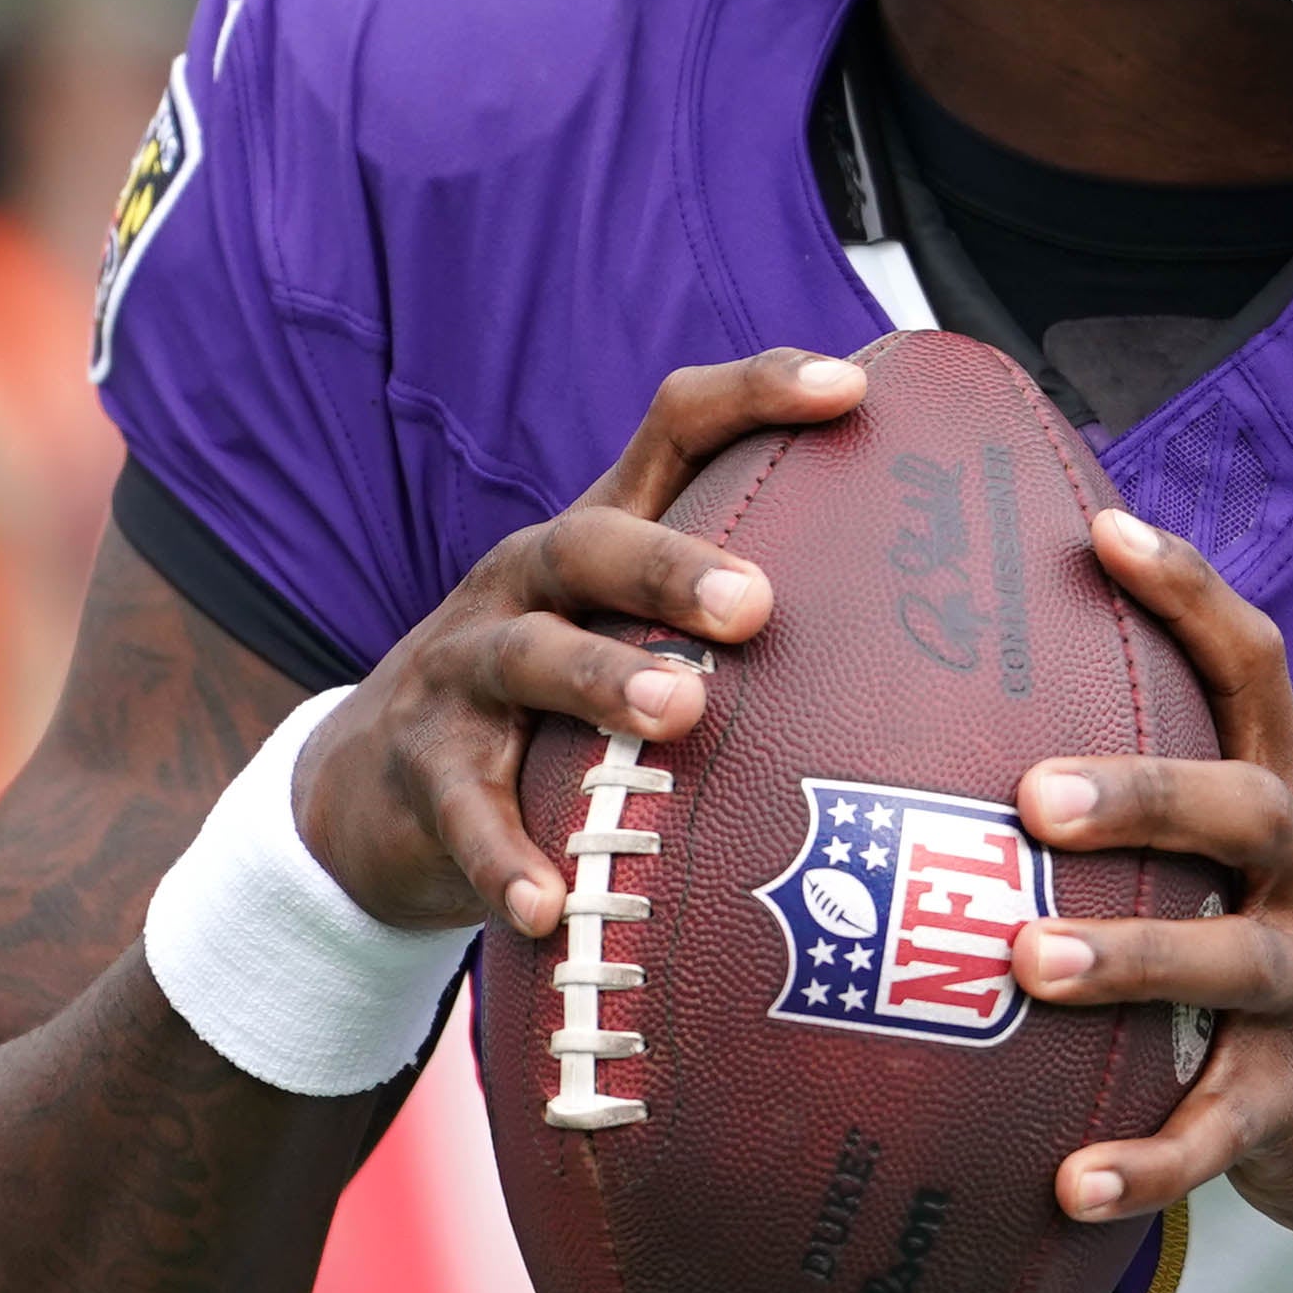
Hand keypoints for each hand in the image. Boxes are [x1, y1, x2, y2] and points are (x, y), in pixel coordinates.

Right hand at [285, 350, 867, 934]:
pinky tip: (550, 903)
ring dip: (603, 682)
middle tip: (758, 605)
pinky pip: (465, 813)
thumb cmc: (552, 704)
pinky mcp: (425, 771)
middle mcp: (528, 582)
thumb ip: (731, 617)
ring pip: (528, 656)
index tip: (851, 389)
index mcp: (597, 538)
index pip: (674, 431)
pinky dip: (505, 857)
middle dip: (673, 564)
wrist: (370, 788)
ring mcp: (465, 671)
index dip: (755, 395)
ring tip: (679, 715)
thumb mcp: (625, 632)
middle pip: (594, 542)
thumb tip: (922, 630)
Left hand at [1008, 513, 1292, 1252]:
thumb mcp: (1265, 863)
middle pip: (1247, 808)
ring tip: (1026, 965)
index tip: (1103, 530)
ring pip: (1234, 964)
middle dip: (1145, 792)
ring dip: (1131, 961)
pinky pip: (1224, 1133)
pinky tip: (1069, 1185)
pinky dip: (1148, 1162)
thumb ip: (1166, 797)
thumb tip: (981, 713)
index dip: (1189, 595)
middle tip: (1032, 794)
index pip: (1254, 670)